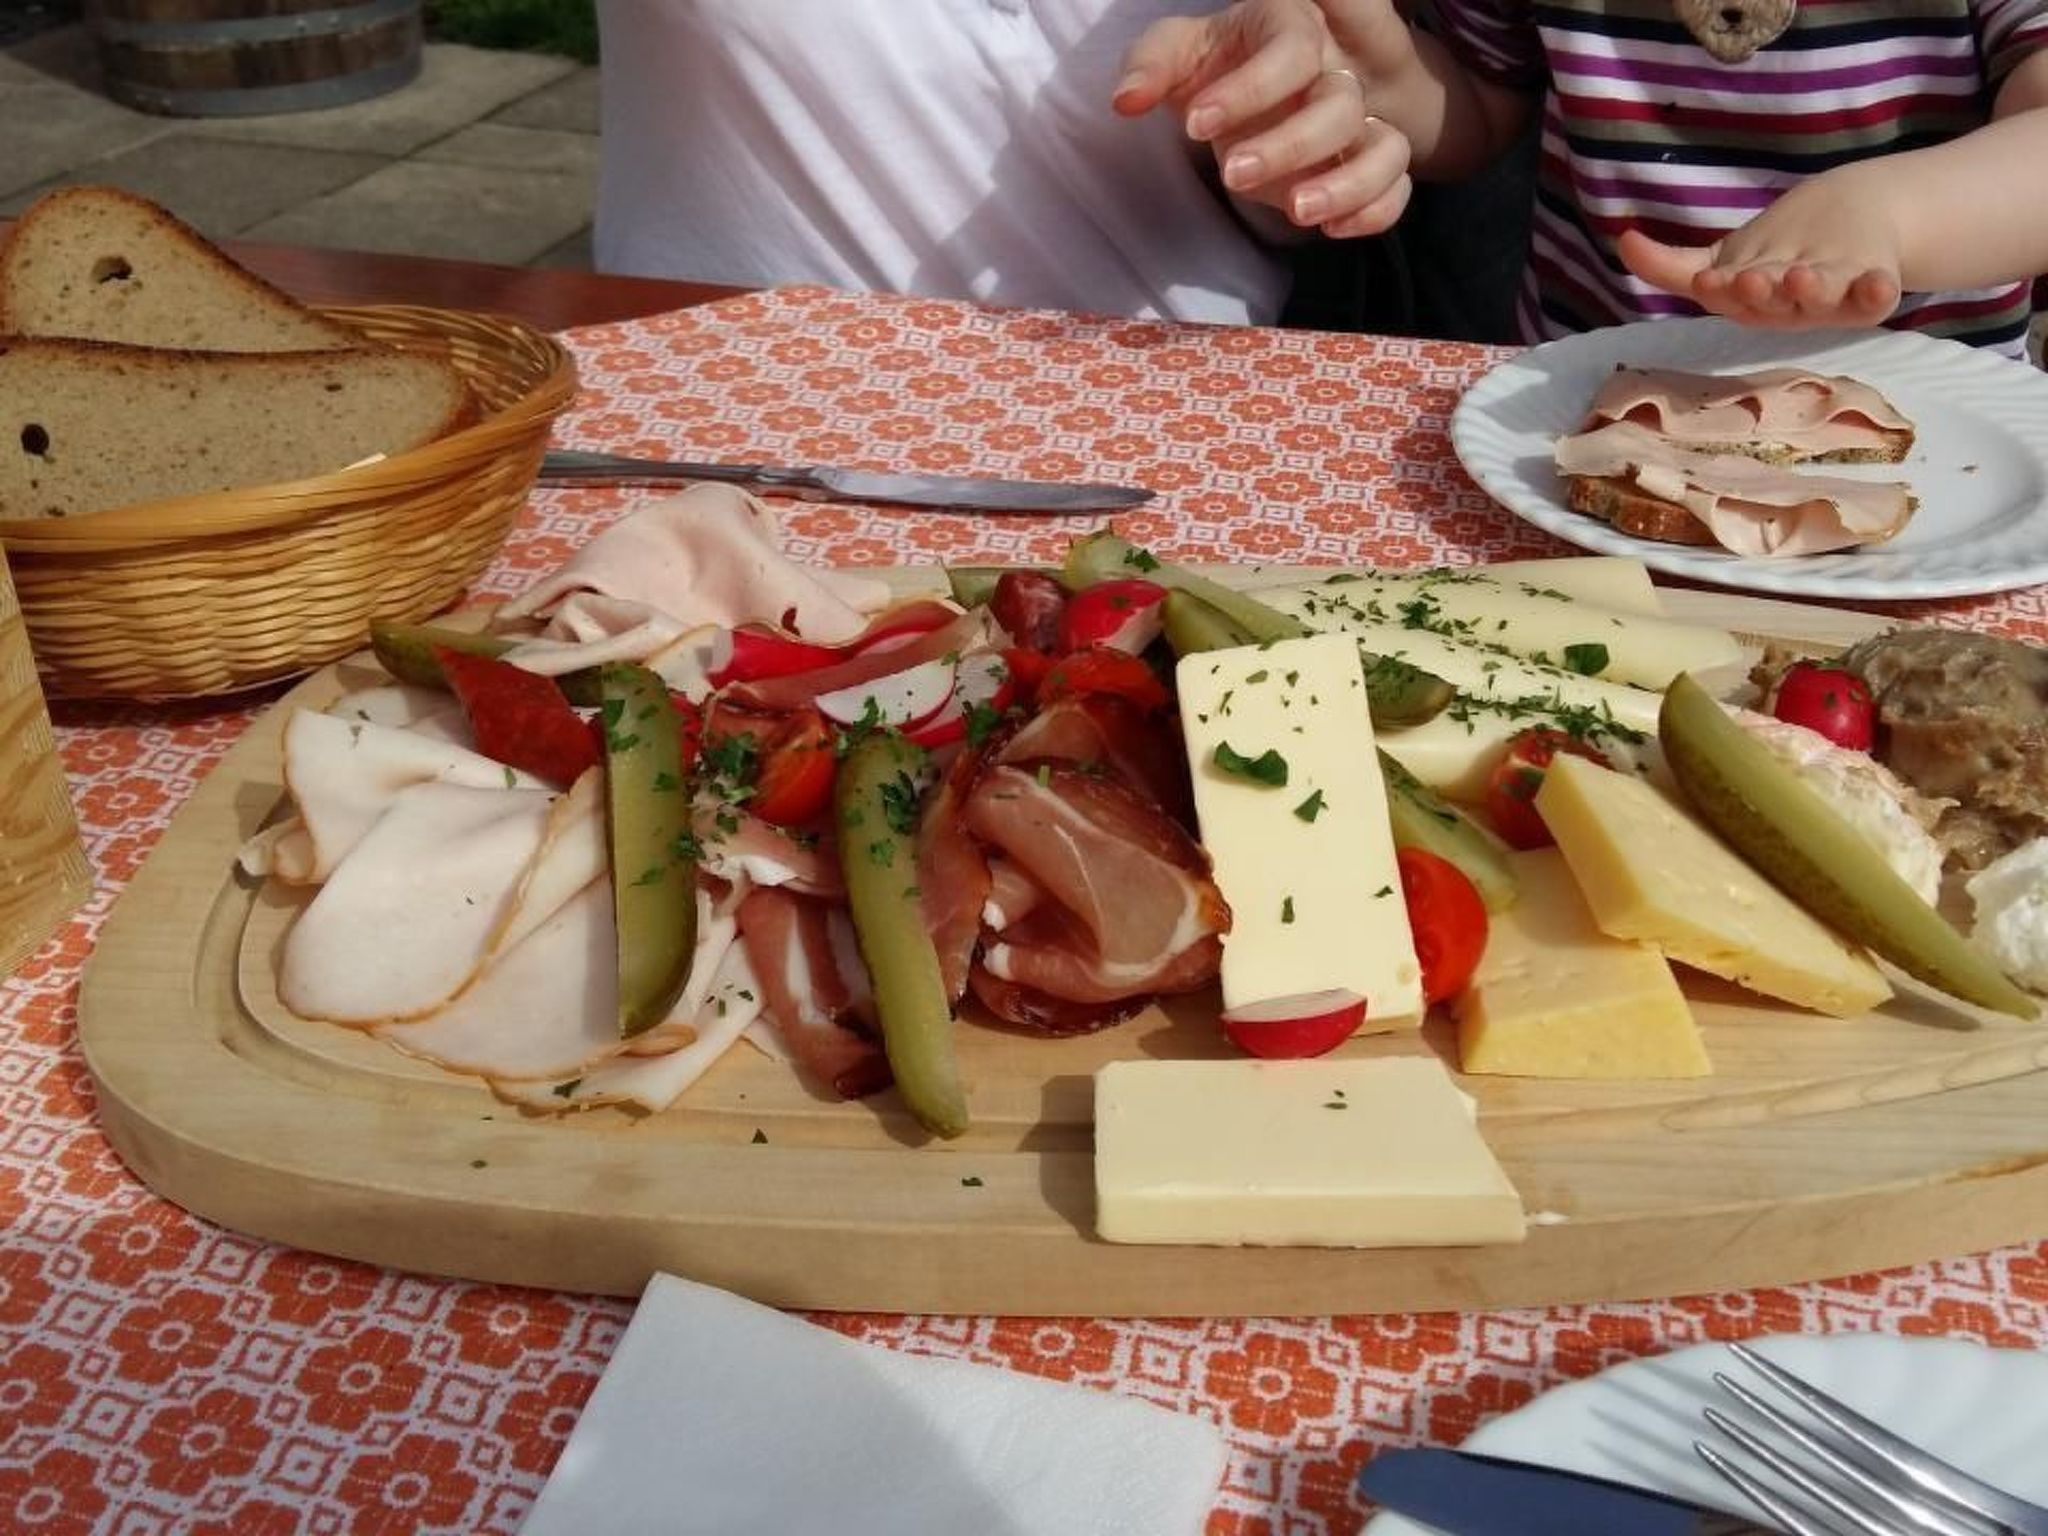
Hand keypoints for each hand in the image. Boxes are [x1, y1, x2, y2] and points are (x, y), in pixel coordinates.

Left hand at [1114, 0, 1415, 236]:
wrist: (1242, 95)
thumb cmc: (1211, 67)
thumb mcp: (1176, 55)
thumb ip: (1150, 66)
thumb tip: (1125, 100)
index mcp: (1290, 29)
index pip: (1291, 51)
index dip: (1249, 90)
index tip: (1195, 125)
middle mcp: (1333, 74)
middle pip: (1339, 104)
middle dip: (1289, 145)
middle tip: (1234, 175)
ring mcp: (1358, 123)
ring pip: (1384, 147)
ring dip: (1346, 184)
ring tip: (1296, 212)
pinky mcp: (1367, 166)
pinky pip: (1397, 188)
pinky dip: (1375, 211)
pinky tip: (1332, 231)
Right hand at [1618, 174, 1904, 328]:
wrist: (1855, 227)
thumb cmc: (1776, 256)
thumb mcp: (1720, 261)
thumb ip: (1670, 264)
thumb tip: (1622, 241)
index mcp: (1748, 303)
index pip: (1730, 298)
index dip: (1722, 290)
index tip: (1710, 279)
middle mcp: (1786, 309)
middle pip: (1773, 303)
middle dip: (1762, 293)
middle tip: (1752, 280)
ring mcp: (1831, 301)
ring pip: (1819, 301)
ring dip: (1812, 293)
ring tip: (1802, 277)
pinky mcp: (1873, 291)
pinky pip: (1875, 297)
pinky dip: (1877, 293)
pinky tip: (1881, 284)